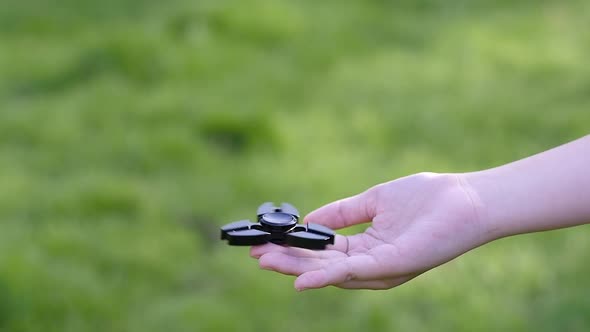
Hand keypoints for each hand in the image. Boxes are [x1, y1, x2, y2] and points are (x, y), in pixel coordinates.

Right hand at [250, 172, 491, 289]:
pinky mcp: (392, 266)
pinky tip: (300, 280)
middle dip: (286, 261)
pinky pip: (354, 273)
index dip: (293, 248)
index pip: (322, 252)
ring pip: (330, 272)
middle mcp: (370, 264)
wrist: (466, 198)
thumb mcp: (374, 200)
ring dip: (296, 269)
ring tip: (266, 260)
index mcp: (366, 247)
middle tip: (254, 254)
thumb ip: (342, 212)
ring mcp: (381, 268)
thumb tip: (308, 218)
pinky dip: (325, 278)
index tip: (264, 241)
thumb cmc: (427, 197)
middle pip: (320, 265)